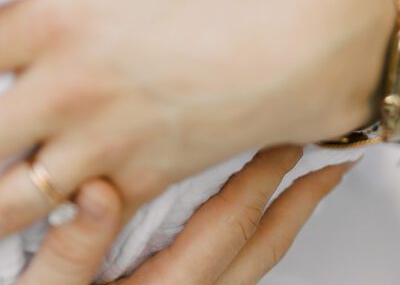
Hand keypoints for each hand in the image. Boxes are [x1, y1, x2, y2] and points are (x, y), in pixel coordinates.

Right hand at [15, 149, 352, 284]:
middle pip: (262, 244)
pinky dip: (260, 237)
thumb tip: (99, 189)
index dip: (265, 172)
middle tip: (330, 149)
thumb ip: (69, 250)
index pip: (230, 222)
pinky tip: (252, 215)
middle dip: (300, 193)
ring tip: (311, 179)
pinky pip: (239, 273)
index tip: (290, 129)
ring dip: (288, 216)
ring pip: (258, 262)